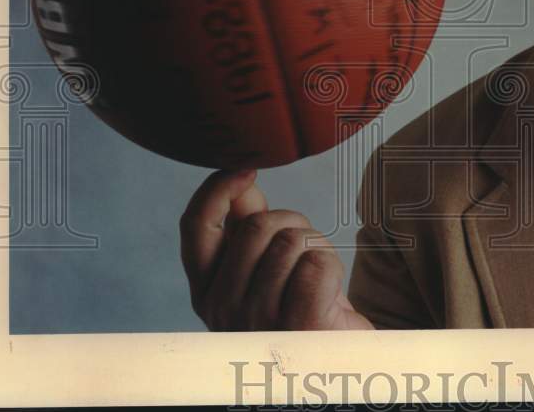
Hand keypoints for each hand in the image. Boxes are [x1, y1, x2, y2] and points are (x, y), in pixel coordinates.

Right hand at [179, 169, 373, 330]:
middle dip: (292, 222)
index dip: (218, 187)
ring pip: (291, 241)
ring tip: (317, 278)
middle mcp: (222, 310)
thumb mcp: (265, 270)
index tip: (246, 168)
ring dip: (316, 247)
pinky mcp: (298, 330)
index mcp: (207, 291)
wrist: (337, 364)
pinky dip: (330, 264)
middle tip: (306, 251)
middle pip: (257, 225)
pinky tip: (329, 291)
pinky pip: (314, 265)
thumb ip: (246, 229)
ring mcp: (258, 323)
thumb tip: (239, 181)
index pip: (195, 225)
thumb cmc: (302, 313)